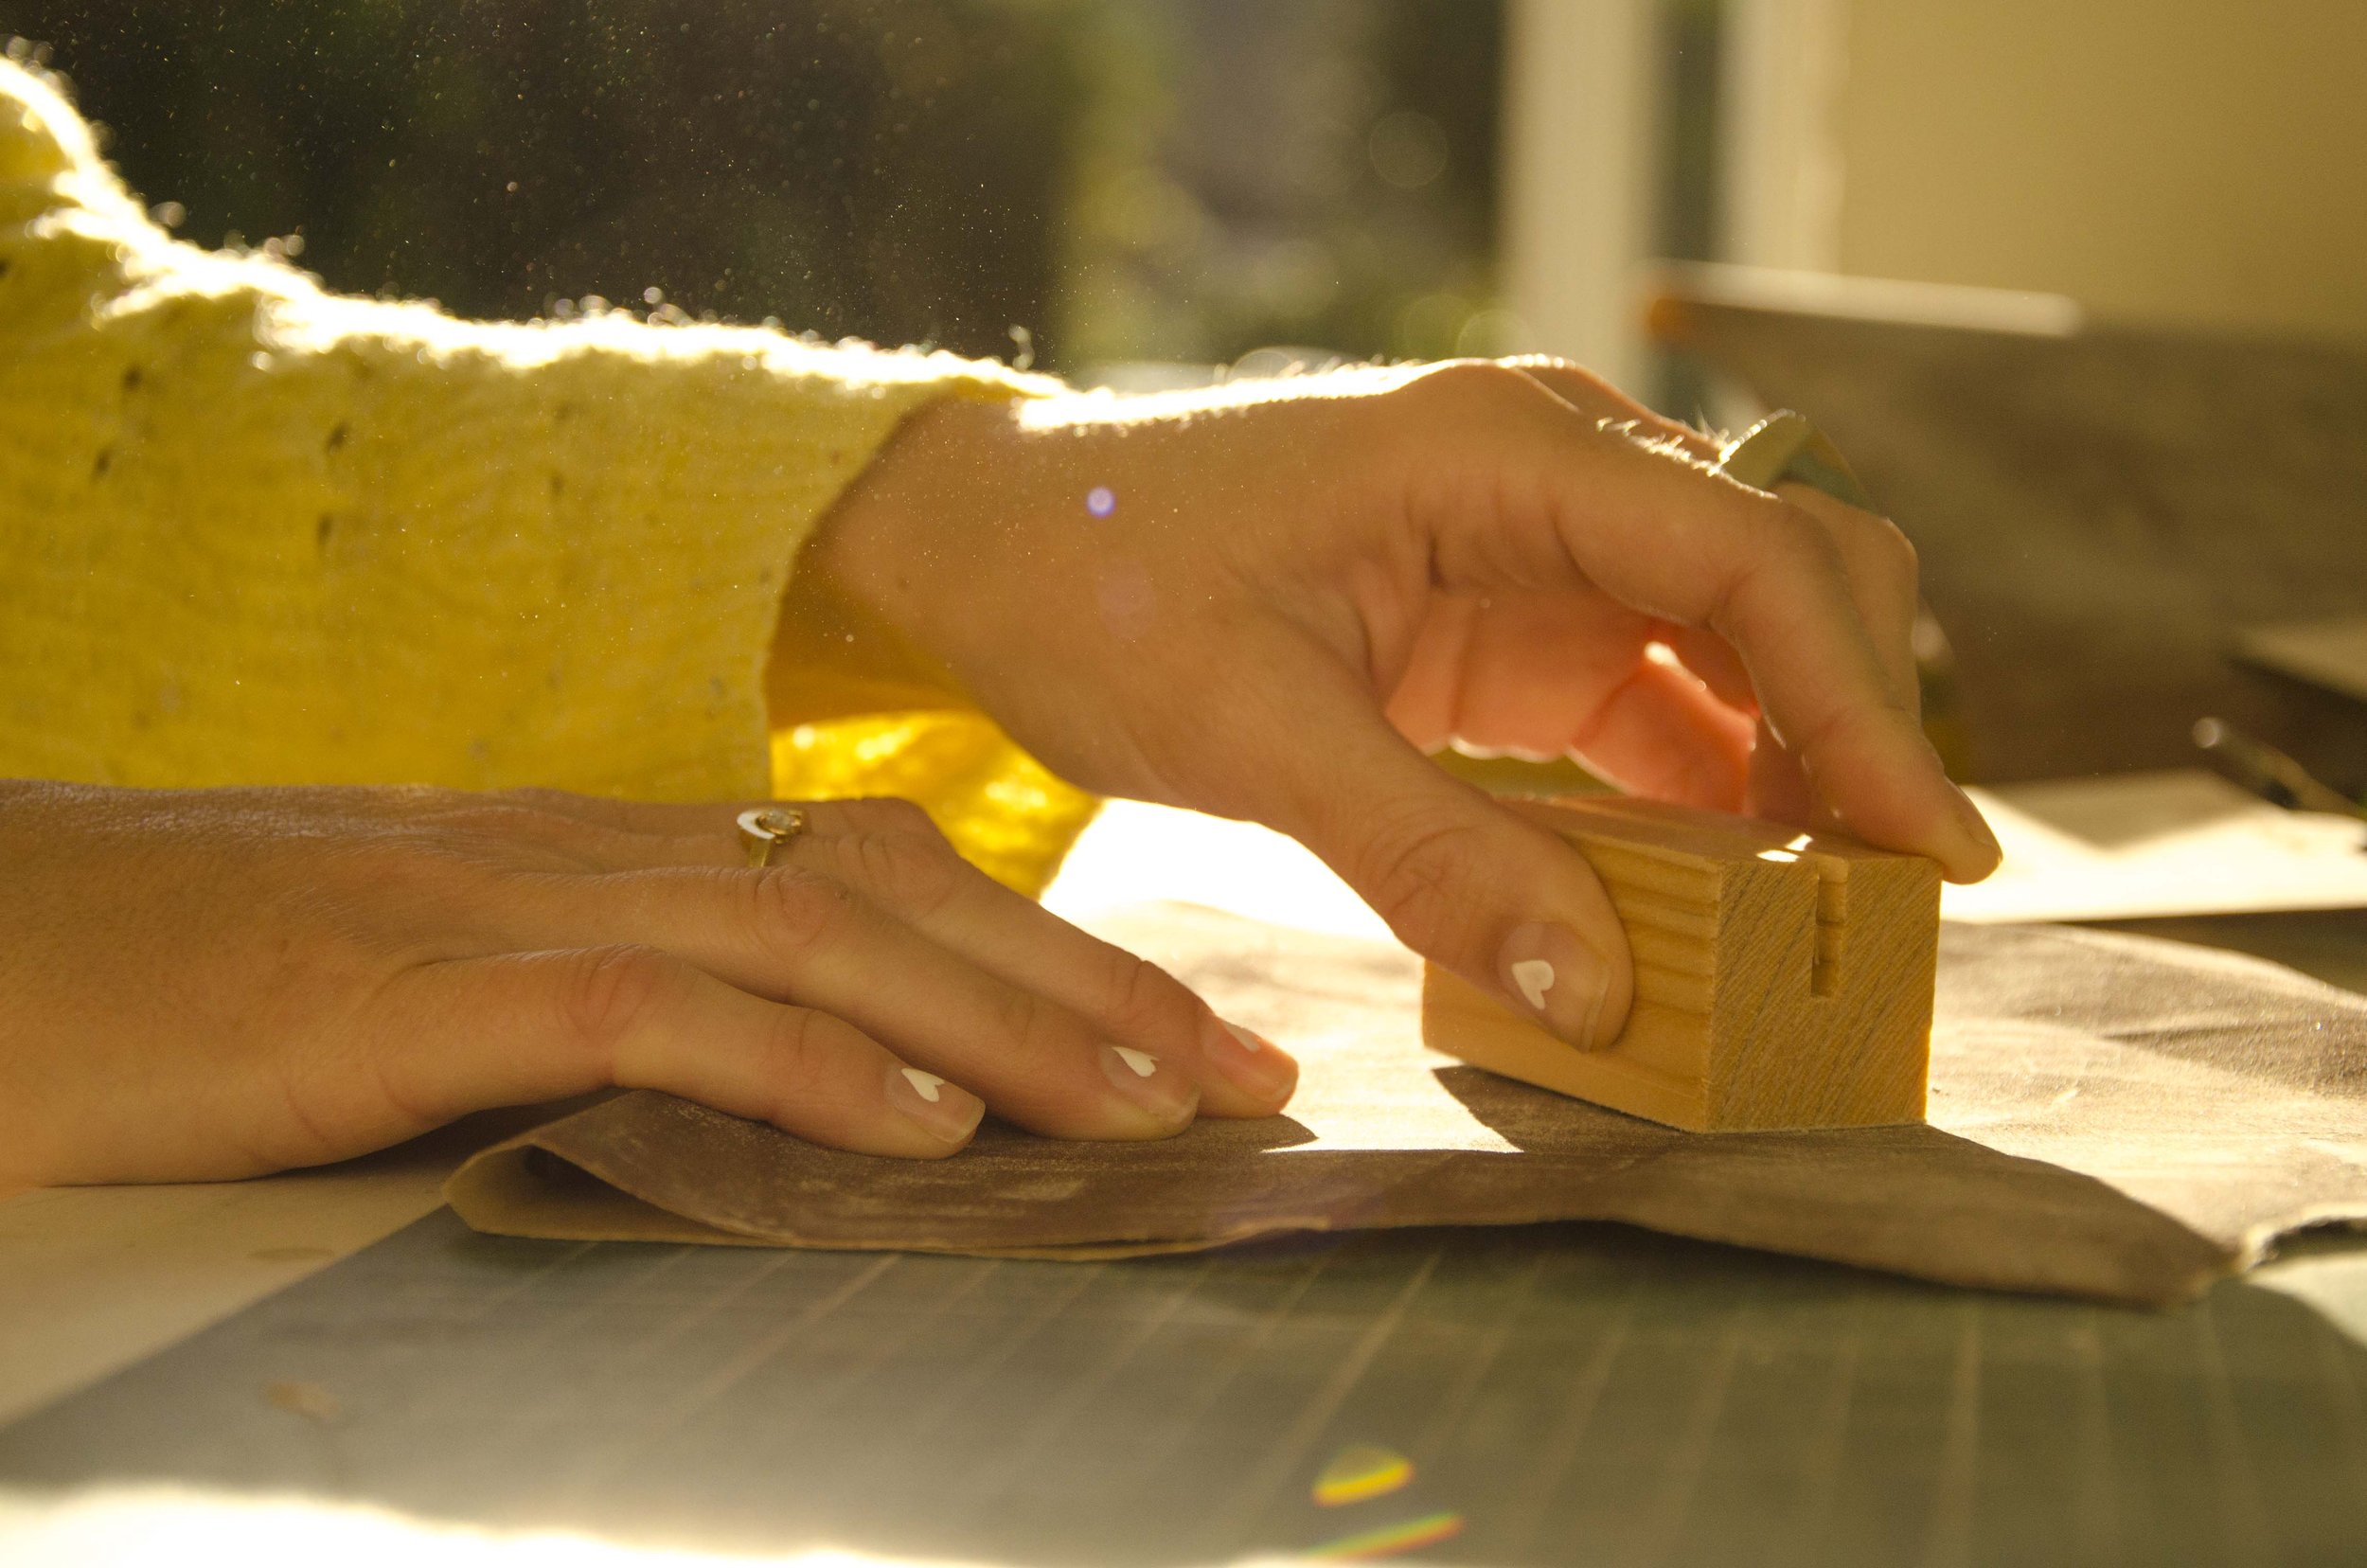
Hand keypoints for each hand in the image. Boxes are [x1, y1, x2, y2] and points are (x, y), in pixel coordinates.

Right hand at [0, 781, 1295, 1185]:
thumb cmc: (205, 985)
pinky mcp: (421, 985)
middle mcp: (592, 850)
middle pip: (896, 890)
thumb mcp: (445, 986)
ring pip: (819, 938)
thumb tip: (768, 1077)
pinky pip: (660, 1011)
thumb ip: (600, 1008)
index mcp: (607, 848)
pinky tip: (928, 1126)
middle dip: (1090, 983)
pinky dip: (812, 1063)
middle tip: (1244, 1075)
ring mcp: (509, 905)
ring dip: (1005, 1023)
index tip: (1182, 1035)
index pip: (878, 870)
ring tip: (1153, 1107)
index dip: (1047, 945)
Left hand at [814, 358, 2000, 1049]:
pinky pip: (1655, 708)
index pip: (1751, 559)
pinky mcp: (1514, 628)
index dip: (1861, 706)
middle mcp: (1555, 477)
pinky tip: (1712, 900)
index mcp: (1506, 450)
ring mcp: (1544, 550)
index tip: (1925, 852)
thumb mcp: (1248, 731)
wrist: (992, 547)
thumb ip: (1425, 856)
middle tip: (1890, 902)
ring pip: (1743, 649)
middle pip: (1790, 578)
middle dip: (1857, 727)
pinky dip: (1702, 799)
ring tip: (1823, 926)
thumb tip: (1598, 994)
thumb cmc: (1096, 588)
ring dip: (1792, 775)